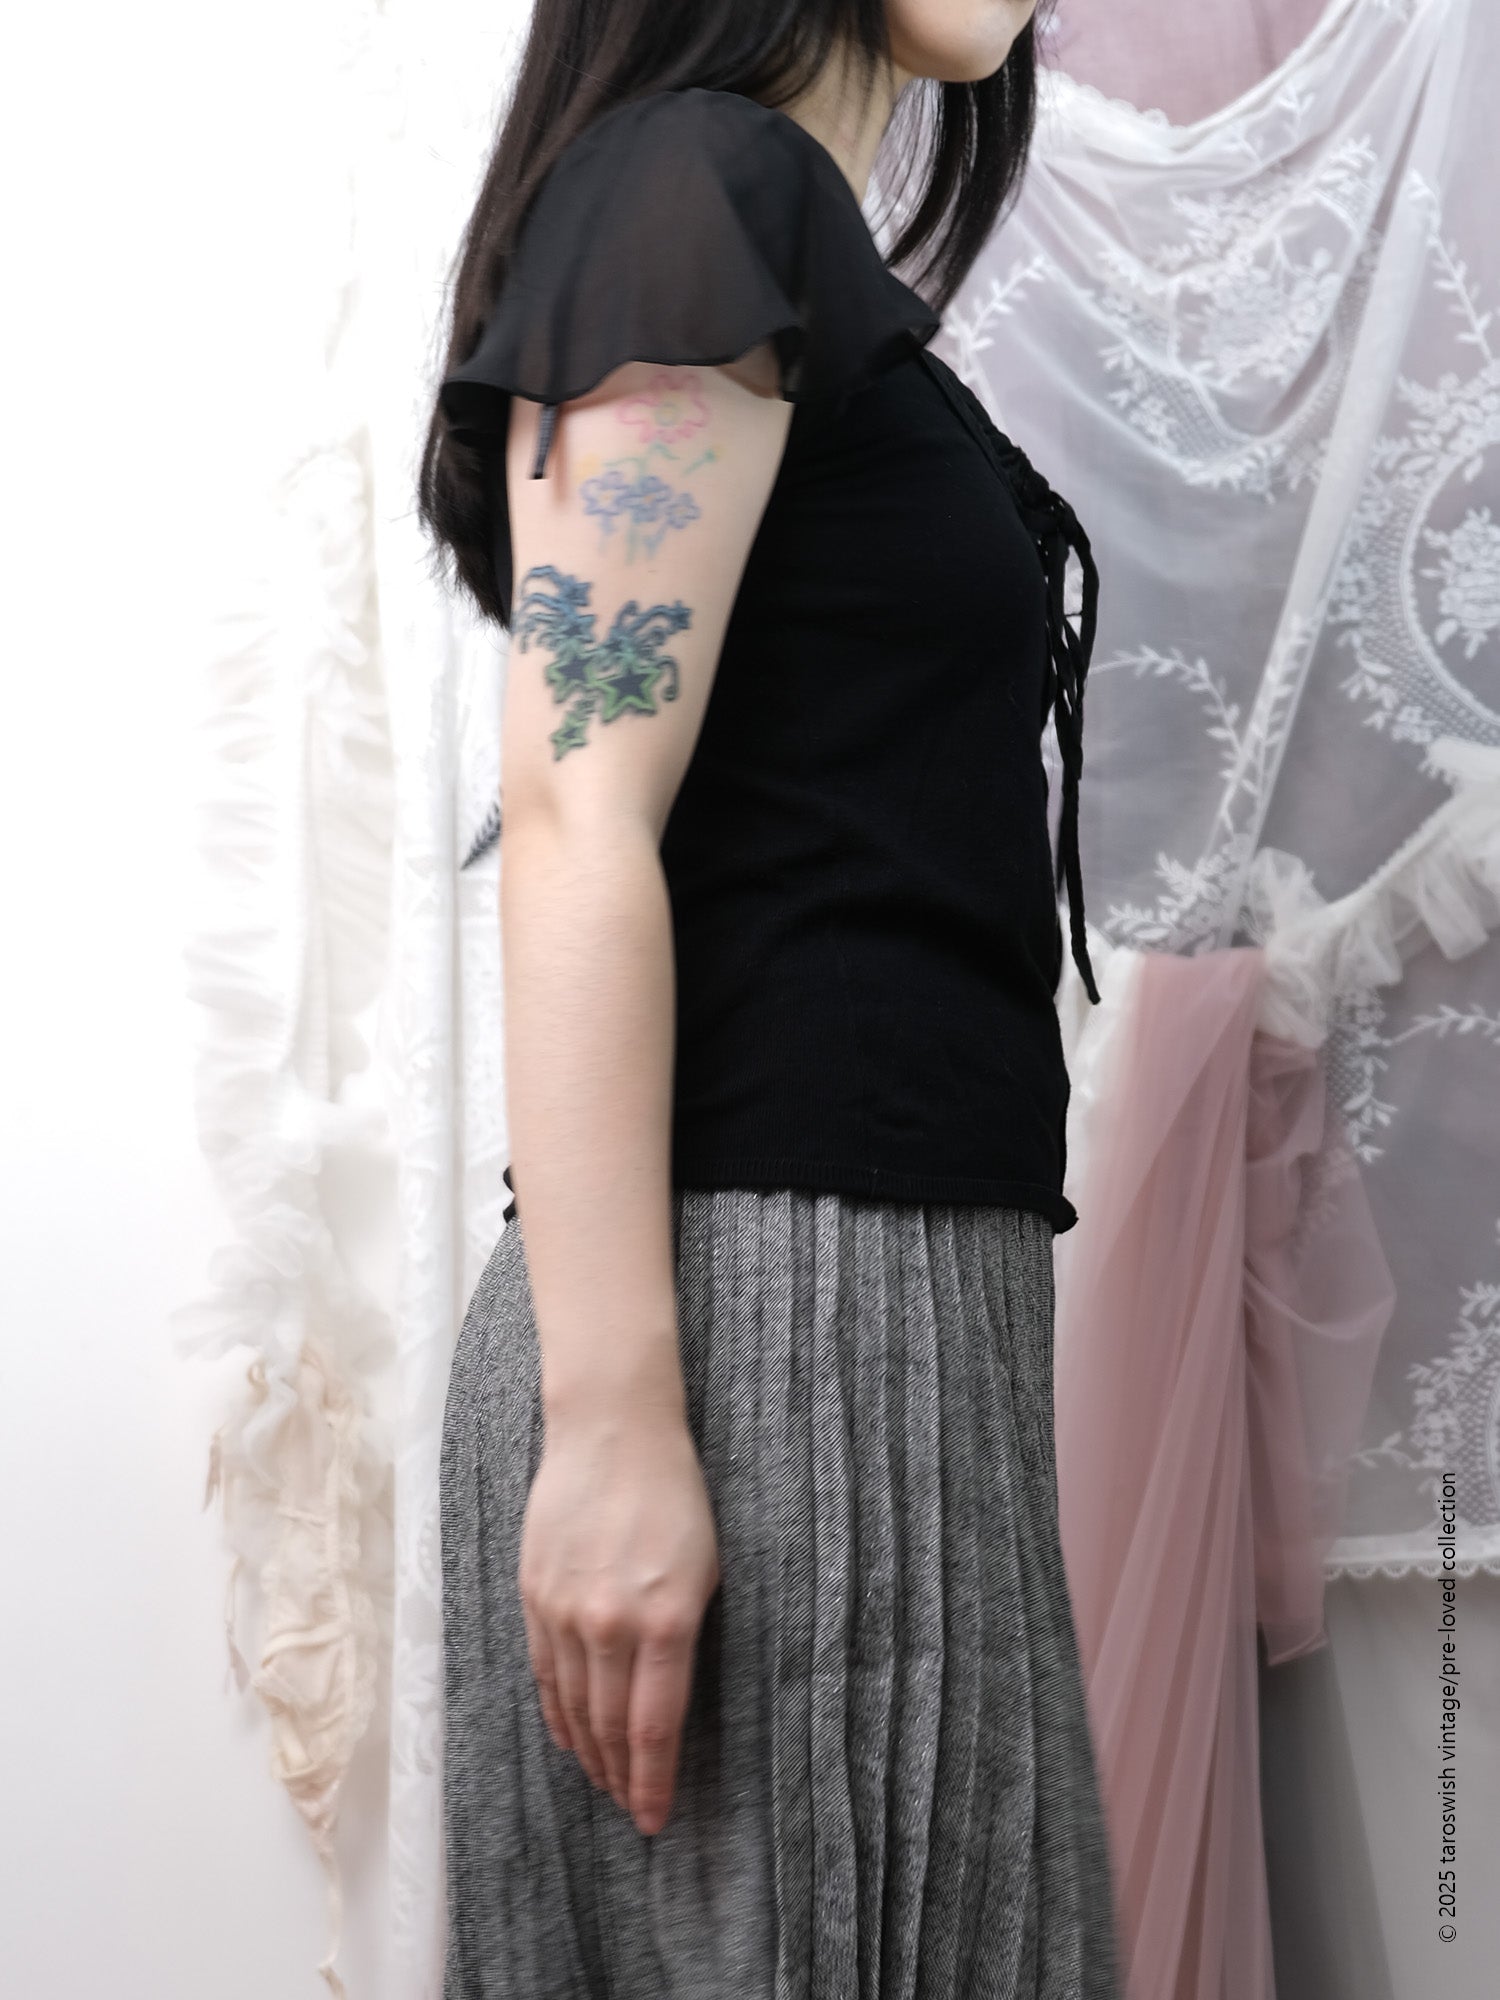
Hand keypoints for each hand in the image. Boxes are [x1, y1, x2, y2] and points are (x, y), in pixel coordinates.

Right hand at [518, 1397, 719, 1836]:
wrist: (613, 1433)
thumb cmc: (675, 1496)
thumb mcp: (706, 1569)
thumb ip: (684, 1637)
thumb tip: (665, 1698)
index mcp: (665, 1621)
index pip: (653, 1728)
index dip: (651, 1781)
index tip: (654, 1818)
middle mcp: (610, 1625)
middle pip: (609, 1727)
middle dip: (620, 1777)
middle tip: (629, 1808)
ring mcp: (564, 1611)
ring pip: (572, 1706)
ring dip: (587, 1752)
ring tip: (601, 1782)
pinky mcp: (534, 1594)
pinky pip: (543, 1670)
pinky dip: (555, 1711)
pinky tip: (567, 1734)